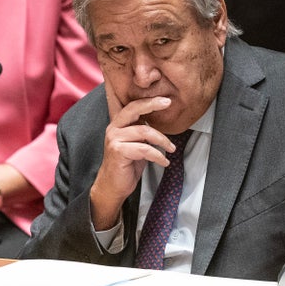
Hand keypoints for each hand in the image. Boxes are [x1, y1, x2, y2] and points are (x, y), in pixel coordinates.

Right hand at [89, 84, 174, 229]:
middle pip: (134, 109)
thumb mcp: (136, 144)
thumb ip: (143, 132)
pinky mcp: (118, 151)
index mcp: (118, 124)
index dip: (149, 100)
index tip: (166, 99)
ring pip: (144, 131)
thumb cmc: (126, 165)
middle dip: (152, 104)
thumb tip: (161, 121)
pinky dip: (158, 156)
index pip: (133, 106)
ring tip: (171, 149)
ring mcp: (114, 139)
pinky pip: (144, 149)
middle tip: (168, 103)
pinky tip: (164, 162)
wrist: (112, 186)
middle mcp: (114, 128)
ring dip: (162, 140)